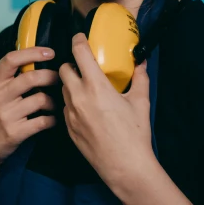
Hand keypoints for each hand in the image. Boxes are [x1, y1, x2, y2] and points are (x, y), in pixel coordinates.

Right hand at [0, 47, 58, 170]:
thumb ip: (10, 78)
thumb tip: (36, 59)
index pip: (11, 60)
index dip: (32, 52)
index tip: (49, 52)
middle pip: (31, 78)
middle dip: (51, 76)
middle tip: (59, 79)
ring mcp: (7, 115)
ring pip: (41, 99)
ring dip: (54, 101)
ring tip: (55, 103)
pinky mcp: (15, 133)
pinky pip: (43, 121)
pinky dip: (53, 119)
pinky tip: (53, 119)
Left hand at [59, 33, 154, 186]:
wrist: (125, 166)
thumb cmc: (135, 134)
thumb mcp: (141, 101)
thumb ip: (140, 77)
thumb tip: (141, 61)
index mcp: (96, 86)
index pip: (78, 53)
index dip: (78, 41)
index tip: (81, 38)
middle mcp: (78, 97)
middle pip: (63, 69)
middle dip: (72, 64)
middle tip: (84, 66)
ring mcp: (70, 114)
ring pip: (63, 89)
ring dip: (71, 83)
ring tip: (86, 87)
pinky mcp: (68, 128)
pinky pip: (65, 107)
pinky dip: (73, 102)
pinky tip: (87, 108)